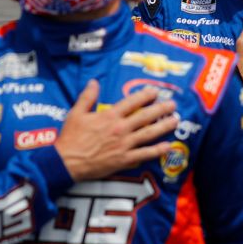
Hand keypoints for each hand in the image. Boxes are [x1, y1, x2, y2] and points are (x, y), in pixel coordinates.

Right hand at [55, 80, 177, 181]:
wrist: (67, 161)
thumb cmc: (71, 138)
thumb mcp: (76, 113)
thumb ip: (87, 97)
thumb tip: (94, 82)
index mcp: (109, 116)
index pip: (132, 102)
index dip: (145, 95)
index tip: (156, 92)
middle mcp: (120, 129)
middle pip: (145, 116)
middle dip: (161, 109)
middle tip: (173, 104)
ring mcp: (124, 144)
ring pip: (149, 134)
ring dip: (164, 126)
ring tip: (175, 120)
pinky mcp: (125, 159)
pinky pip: (145, 154)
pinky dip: (157, 150)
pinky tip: (168, 146)